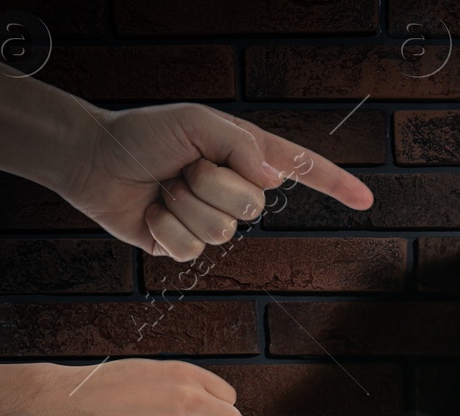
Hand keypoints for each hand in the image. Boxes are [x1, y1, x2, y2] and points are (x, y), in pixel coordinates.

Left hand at [56, 102, 373, 259]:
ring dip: (183, 206)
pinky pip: (190, 250)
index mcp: (245, 155)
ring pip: (220, 232)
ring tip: (163, 187)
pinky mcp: (186, 244)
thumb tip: (273, 180)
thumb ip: (240, 146)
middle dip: (213, 186)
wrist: (95, 160)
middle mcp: (234, 188)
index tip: (365, 199)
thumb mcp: (197, 122)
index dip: (335, 184)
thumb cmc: (145, 133)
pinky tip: (150, 213)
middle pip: (254, 206)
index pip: (301, 169)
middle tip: (183, 169)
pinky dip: (164, 229)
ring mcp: (211, 219)